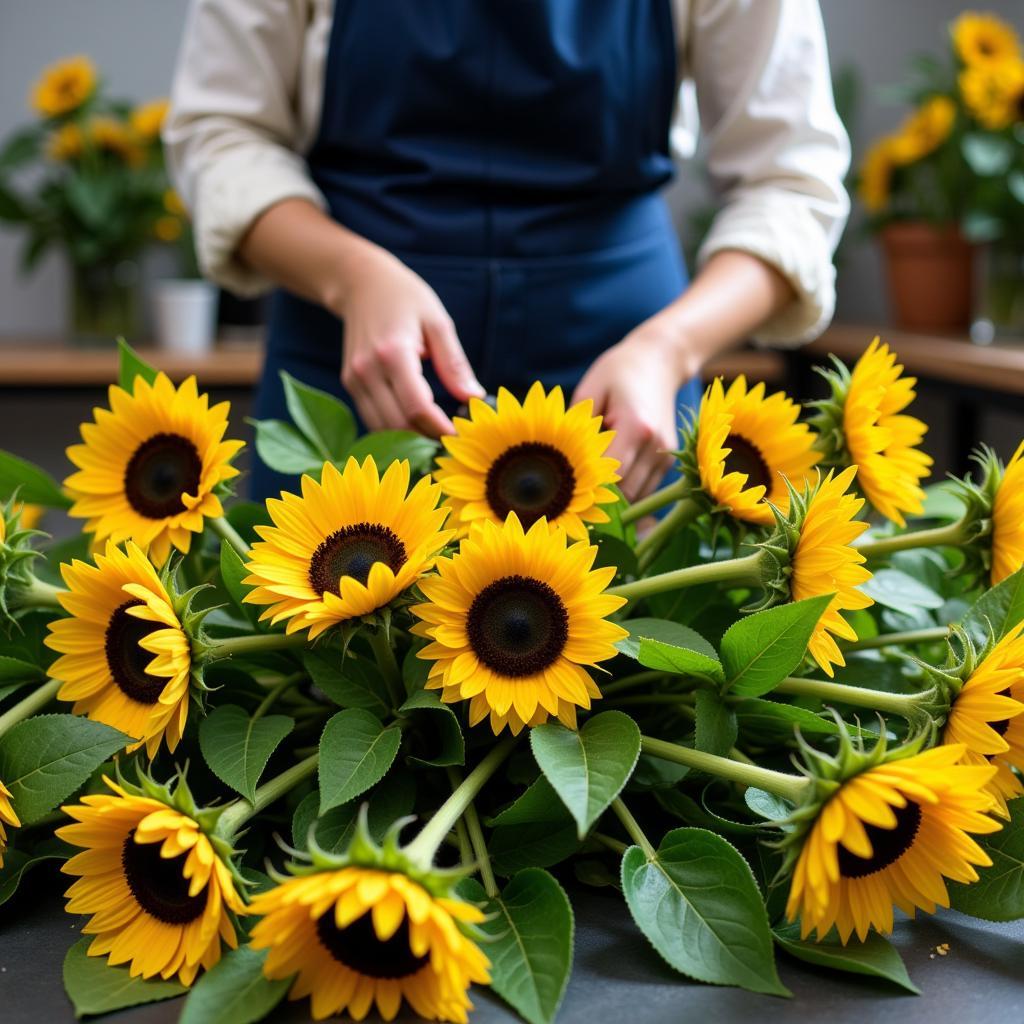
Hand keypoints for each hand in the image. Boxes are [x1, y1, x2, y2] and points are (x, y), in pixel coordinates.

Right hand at [334, 247, 484, 435]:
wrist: (360, 283)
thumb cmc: (405, 297)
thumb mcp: (437, 322)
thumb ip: (454, 363)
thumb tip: (474, 398)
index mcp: (393, 352)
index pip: (417, 407)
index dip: (440, 428)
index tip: (461, 436)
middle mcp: (368, 370)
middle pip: (398, 424)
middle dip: (427, 439)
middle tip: (453, 443)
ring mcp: (354, 379)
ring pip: (381, 428)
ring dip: (409, 440)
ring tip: (437, 438)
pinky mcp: (350, 384)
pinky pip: (372, 418)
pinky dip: (394, 429)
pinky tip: (416, 427)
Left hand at [573, 321, 694, 501]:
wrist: (659, 362)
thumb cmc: (618, 372)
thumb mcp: (589, 392)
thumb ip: (578, 430)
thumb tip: (564, 465)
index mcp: (635, 427)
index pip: (612, 475)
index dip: (590, 488)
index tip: (568, 488)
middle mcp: (655, 445)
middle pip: (626, 493)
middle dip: (601, 497)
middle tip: (576, 491)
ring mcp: (665, 454)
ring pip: (638, 497)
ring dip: (615, 495)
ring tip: (594, 479)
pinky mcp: (668, 459)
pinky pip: (645, 488)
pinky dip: (627, 488)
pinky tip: (611, 473)